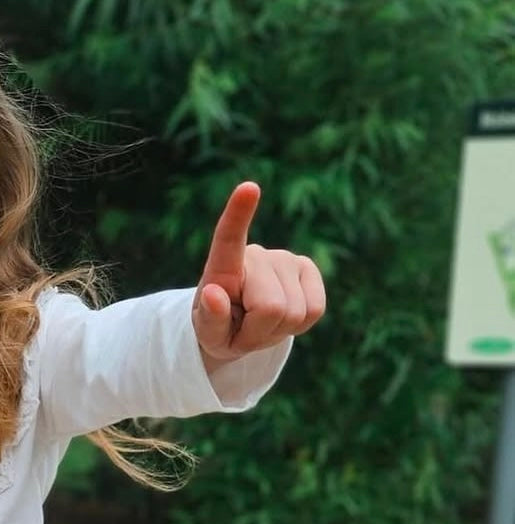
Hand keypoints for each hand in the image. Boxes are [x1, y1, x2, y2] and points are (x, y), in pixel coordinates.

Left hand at [192, 181, 325, 366]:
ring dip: (277, 330)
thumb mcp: (208, 335)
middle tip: (246, 328)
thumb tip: (212, 293)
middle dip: (259, 330)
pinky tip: (283, 317)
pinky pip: (315, 309)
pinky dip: (299, 325)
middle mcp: (257, 255)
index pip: (229, 239)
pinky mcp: (308, 268)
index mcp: (223, 267)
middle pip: (271, 308)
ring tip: (261, 322)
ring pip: (294, 312)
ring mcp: (286, 258)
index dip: (239, 215)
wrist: (242, 327)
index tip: (248, 188)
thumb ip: (210, 319)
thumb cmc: (221, 328)